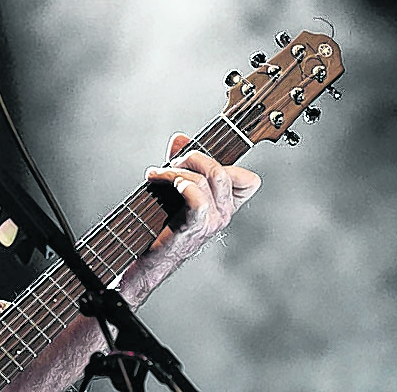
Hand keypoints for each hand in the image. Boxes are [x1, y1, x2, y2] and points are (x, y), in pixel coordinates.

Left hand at [144, 133, 261, 259]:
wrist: (148, 258)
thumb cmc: (162, 224)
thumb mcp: (175, 186)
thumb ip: (182, 161)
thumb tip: (180, 138)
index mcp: (225, 205)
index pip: (249, 180)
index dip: (223, 162)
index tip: (194, 158)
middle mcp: (224, 213)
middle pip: (221, 170)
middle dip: (193, 157)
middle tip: (171, 164)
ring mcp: (213, 221)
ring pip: (209, 178)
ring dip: (177, 170)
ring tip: (158, 174)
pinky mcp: (194, 226)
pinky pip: (199, 199)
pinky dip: (181, 183)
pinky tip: (162, 182)